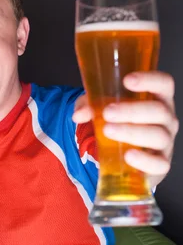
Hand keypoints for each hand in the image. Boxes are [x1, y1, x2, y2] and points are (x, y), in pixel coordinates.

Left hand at [72, 71, 179, 187]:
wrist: (122, 155)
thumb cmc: (119, 123)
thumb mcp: (102, 109)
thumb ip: (89, 106)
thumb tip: (78, 115)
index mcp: (157, 99)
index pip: (164, 83)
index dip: (149, 80)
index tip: (127, 80)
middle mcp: (166, 119)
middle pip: (159, 111)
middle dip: (132, 110)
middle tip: (107, 113)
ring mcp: (166, 142)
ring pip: (158, 135)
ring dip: (132, 132)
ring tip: (108, 130)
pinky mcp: (161, 164)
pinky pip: (159, 164)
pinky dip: (144, 160)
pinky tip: (128, 155)